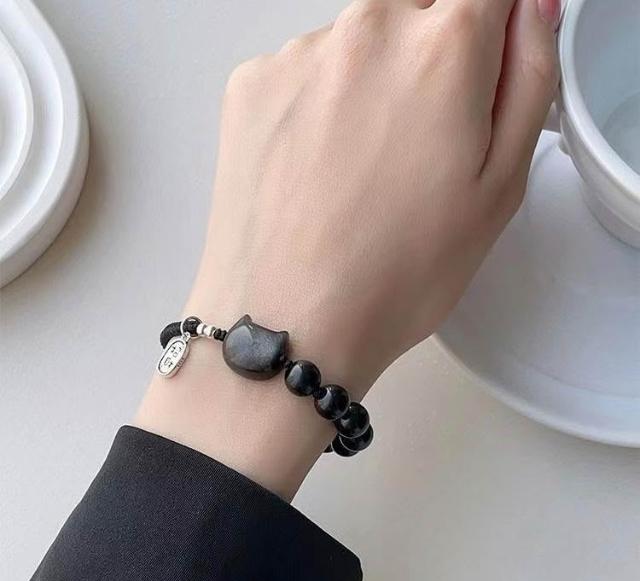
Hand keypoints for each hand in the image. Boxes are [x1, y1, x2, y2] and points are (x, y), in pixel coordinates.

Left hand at [137, 0, 559, 498]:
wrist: (289, 322)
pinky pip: (303, 74)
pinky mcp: (249, 85)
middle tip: (418, 144)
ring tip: (358, 174)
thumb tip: (527, 13)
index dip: (489, 35)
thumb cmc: (394, 275)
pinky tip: (314, 172)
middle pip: (418, 11)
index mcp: (442, 49)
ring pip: (356, 45)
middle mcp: (365, 31)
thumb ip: (528, 80)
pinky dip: (316, 108)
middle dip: (430, 61)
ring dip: (368, 87)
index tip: (477, 80)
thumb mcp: (498, 189)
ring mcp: (297, 55)